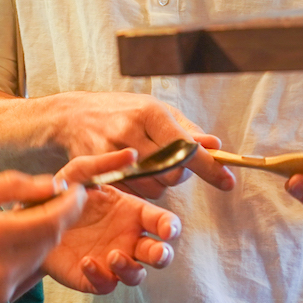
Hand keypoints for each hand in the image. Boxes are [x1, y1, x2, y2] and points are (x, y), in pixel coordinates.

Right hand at [0, 172, 87, 302]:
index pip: (53, 219)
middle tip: (52, 199)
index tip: (76, 189)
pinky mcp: (3, 298)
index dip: (71, 203)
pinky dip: (30, 254)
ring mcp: (5, 285)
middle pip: (53, 238)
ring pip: (43, 255)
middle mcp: (4, 264)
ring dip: (44, 235)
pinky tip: (11, 242)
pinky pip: (31, 272)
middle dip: (60, 217)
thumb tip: (52, 183)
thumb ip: (13, 186)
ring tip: (24, 219)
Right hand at [41, 92, 233, 198]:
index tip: (228, 181)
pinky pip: (134, 192)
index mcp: (150, 113)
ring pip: (155, 187)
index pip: (187, 147)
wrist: (73, 114)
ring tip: (150, 166)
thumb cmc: (121, 110)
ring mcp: (112, 152)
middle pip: (173, 173)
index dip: (210, 167)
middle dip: (180, 174)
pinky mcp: (99, 169)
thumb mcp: (156, 110)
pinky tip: (134, 172)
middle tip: (172, 163)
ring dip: (161, 183)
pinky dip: (142, 188)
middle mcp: (131, 131)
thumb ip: (186, 131)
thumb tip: (215, 146)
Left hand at [45, 153, 180, 292]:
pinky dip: (100, 276)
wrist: (33, 219)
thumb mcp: (80, 173)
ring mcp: (111, 260)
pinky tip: (87, 262)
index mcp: (132, 213)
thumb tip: (132, 154)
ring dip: (130, 268)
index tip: (168, 229)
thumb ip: (105, 164)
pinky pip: (105, 284)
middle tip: (156, 252)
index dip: (170, 227)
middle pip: (158, 253)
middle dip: (163, 255)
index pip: (163, 222)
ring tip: (113, 255)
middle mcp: (127, 239)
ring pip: (135, 274)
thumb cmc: (62, 194)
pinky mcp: (92, 277)